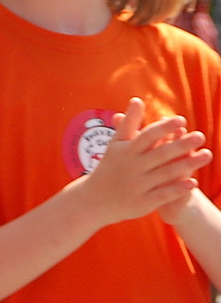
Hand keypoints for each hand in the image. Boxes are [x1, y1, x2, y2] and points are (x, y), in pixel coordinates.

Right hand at [69, 98, 209, 230]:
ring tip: (207, 154)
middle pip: (159, 154)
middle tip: (200, 136)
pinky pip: (163, 194)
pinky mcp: (142, 202)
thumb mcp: (116, 144)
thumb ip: (129, 123)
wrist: (94, 200)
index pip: (146, 136)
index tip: (181, 119)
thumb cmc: (110, 166)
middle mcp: (132, 167)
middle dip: (180, 145)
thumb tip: (137, 99)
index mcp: (125, 151)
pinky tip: (193, 182)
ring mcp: (137, 185)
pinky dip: (177, 188)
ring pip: (166, 173)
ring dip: (187, 164)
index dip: (163, 128)